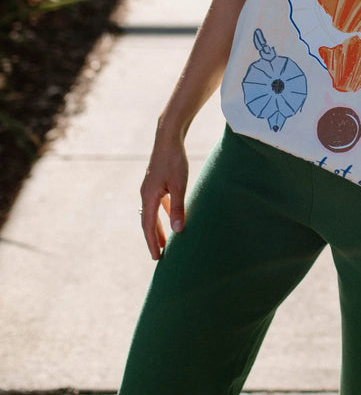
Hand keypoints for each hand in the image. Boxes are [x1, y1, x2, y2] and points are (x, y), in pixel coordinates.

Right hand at [139, 135, 188, 259]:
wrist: (168, 137)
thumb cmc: (174, 160)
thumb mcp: (179, 185)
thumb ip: (177, 208)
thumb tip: (177, 230)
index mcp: (148, 196)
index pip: (148, 225)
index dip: (152, 242)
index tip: (157, 257)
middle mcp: (146, 193)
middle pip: (148, 221)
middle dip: (153, 238)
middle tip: (159, 255)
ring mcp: (150, 187)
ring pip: (153, 212)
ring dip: (158, 226)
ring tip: (165, 240)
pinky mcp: (157, 181)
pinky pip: (158, 203)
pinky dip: (163, 213)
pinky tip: (171, 217)